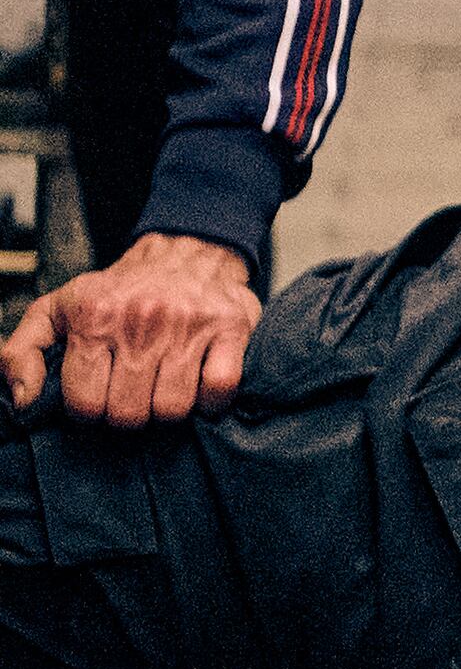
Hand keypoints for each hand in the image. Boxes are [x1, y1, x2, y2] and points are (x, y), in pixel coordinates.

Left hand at [3, 233, 262, 424]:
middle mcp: (141, 319)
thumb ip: (22, 352)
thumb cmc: (119, 292)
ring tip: (161, 395)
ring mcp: (189, 325)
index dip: (89, 412)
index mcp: (94, 316)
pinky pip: (220, 388)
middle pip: (129, 413)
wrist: (186, 252)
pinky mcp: (230, 328)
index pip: (85, 402)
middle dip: (127, 416)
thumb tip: (24, 401)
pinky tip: (199, 393)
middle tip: (130, 399)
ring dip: (166, 412)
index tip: (98, 400)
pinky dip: (211, 402)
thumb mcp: (57, 309)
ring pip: (173, 408)